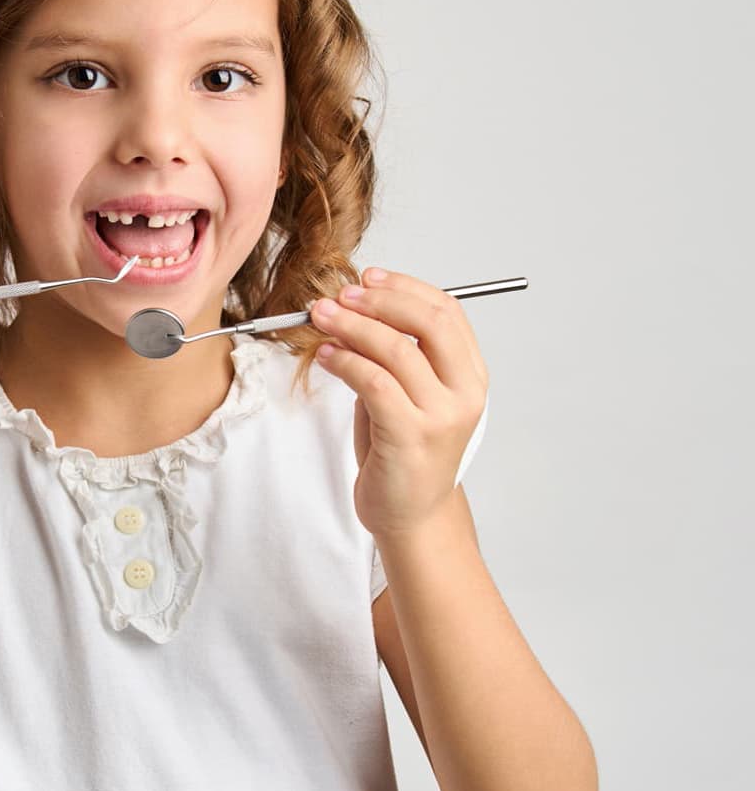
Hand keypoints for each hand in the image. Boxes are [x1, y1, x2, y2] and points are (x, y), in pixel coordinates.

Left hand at [309, 267, 489, 539]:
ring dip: (352, 326)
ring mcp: (442, 415)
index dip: (405, 287)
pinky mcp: (411, 436)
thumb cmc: (402, 451)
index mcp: (471, 375)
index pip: (447, 312)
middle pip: (429, 323)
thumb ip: (394, 355)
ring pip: (396, 350)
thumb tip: (354, 309)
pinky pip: (374, 382)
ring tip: (320, 317)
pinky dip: (345, 361)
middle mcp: (465, 392)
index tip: (368, 277)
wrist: (409, 514)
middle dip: (379, 300)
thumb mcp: (406, 393)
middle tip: (340, 294)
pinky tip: (325, 355)